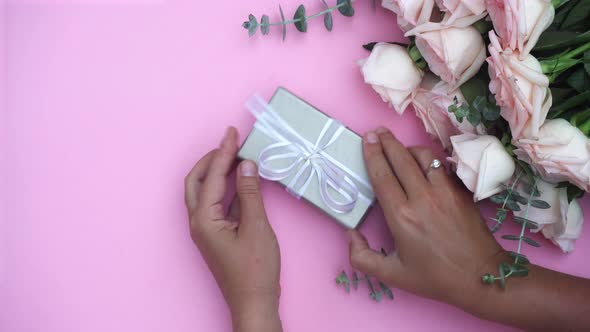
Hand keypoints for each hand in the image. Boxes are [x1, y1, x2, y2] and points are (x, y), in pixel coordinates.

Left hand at [184, 127, 281, 331]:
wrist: (254, 302)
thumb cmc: (255, 270)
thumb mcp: (257, 227)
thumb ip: (250, 193)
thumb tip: (247, 165)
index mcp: (204, 220)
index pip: (213, 177)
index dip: (224, 153)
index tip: (233, 133)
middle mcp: (199, 222)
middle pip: (197, 181)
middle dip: (212, 159)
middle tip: (230, 142)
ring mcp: (206, 229)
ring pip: (206, 192)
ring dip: (219, 172)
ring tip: (236, 155)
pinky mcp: (216, 234)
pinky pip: (217, 204)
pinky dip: (228, 188)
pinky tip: (243, 180)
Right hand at [349, 127, 503, 308]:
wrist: (482, 277)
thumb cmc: (435, 277)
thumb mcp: (392, 276)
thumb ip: (362, 257)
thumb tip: (351, 233)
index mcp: (401, 216)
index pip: (382, 175)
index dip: (372, 154)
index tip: (366, 140)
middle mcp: (422, 198)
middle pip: (400, 158)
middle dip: (386, 141)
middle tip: (377, 131)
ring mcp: (444, 191)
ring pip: (423, 156)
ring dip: (407, 148)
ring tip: (399, 147)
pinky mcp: (461, 191)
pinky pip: (441, 166)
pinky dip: (428, 159)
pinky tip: (422, 163)